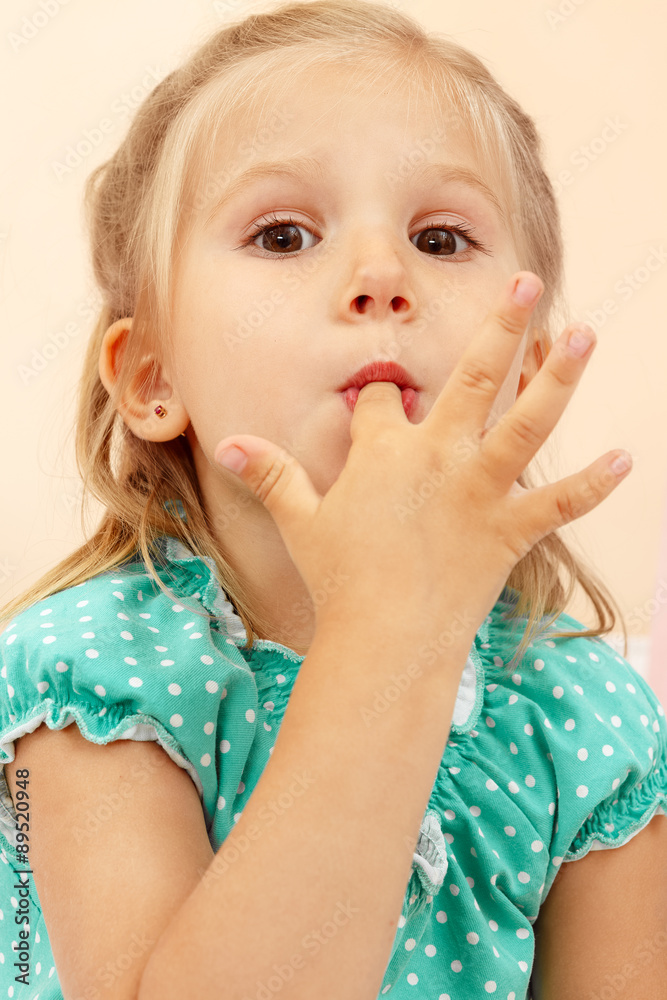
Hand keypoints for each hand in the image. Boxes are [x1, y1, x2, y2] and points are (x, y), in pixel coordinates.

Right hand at [213, 271, 630, 637]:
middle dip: (500, 325)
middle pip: (473, 377)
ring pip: (526, 421)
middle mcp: (437, 456)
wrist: (383, 639)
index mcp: (384, 451)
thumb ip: (268, 475)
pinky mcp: (508, 530)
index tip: (381, 395)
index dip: (379, 395)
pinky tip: (625, 459)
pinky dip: (592, 484)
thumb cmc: (339, 580)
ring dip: (558, 375)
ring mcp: (478, 491)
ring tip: (584, 333)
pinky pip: (558, 503)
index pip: (382, 399)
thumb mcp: (298, 521)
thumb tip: (224, 443)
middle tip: (526, 281)